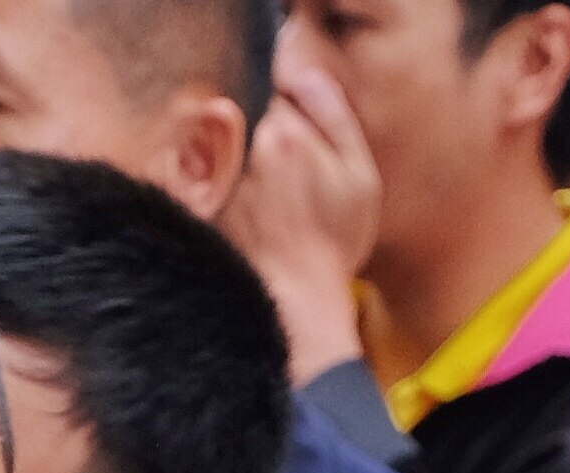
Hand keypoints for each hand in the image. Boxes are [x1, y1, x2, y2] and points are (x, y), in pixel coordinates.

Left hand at [234, 36, 383, 384]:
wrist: (293, 301)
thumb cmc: (333, 244)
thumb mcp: (361, 179)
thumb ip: (336, 118)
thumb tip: (305, 75)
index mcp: (286, 134)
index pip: (286, 97)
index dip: (303, 120)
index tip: (313, 150)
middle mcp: (246, 149)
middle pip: (260, 124)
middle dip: (277, 144)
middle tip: (298, 189)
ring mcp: (222, 175)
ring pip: (239, 153)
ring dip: (255, 170)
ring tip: (279, 212)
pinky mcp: (208, 204)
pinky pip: (222, 183)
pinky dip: (236, 196)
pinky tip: (258, 225)